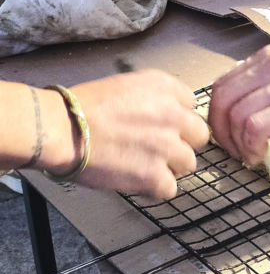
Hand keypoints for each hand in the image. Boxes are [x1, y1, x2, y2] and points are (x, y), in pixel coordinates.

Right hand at [42, 70, 209, 198]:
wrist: (65, 129)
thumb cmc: (85, 106)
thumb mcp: (128, 84)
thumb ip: (155, 97)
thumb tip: (165, 115)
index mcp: (166, 87)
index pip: (191, 105)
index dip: (177, 119)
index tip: (163, 125)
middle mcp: (174, 114)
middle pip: (199, 135)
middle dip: (182, 142)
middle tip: (160, 148)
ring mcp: (167, 146)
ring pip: (188, 163)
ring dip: (170, 167)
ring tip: (146, 165)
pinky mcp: (155, 175)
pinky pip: (170, 189)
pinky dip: (155, 189)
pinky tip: (138, 182)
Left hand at [208, 41, 269, 164]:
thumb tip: (251, 108)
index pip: (222, 85)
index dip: (217, 115)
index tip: (228, 136)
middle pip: (221, 100)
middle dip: (220, 132)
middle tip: (234, 151)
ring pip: (235, 115)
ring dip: (236, 144)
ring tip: (250, 156)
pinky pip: (256, 126)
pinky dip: (251, 146)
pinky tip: (261, 155)